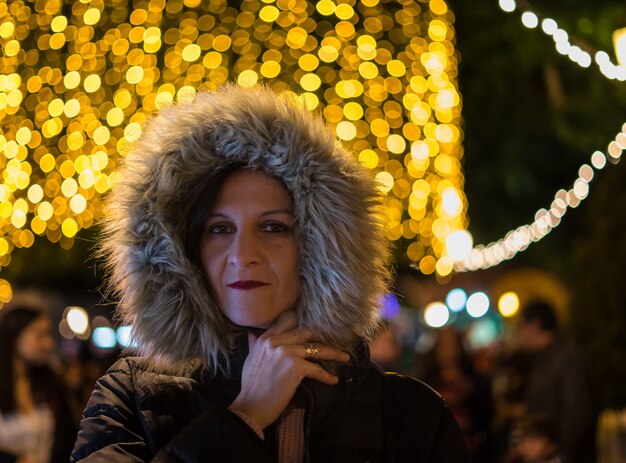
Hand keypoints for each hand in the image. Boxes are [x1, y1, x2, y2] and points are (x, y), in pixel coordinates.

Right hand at [228, 313, 349, 429]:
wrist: (251, 406)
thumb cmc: (251, 386)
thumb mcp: (250, 360)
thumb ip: (254, 345)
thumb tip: (252, 334)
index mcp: (265, 339)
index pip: (287, 321)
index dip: (303, 320)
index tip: (317, 324)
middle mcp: (275, 341)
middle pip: (306, 331)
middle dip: (323, 334)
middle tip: (337, 338)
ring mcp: (286, 352)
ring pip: (316, 348)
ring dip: (333, 353)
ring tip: (345, 357)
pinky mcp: (295, 366)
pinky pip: (317, 368)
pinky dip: (327, 376)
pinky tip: (333, 380)